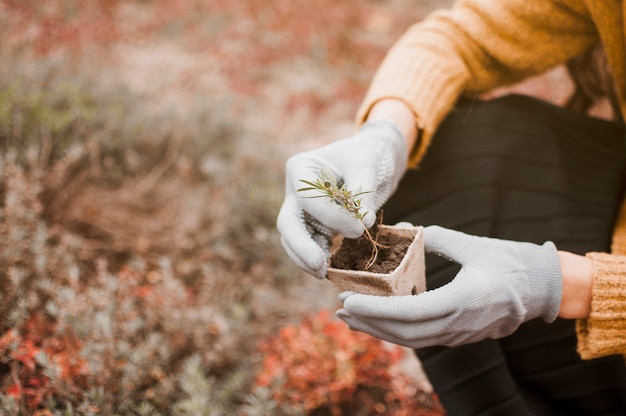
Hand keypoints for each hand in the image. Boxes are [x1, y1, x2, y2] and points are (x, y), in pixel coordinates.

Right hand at [276, 121, 407, 277]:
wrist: (372, 160)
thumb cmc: (367, 155)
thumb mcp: (367, 165)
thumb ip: (363, 192)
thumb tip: (364, 221)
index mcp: (301, 168)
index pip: (308, 199)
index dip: (332, 217)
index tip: (359, 228)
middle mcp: (295, 190)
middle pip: (288, 223)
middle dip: (301, 247)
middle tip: (320, 266)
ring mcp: (301, 210)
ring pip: (293, 240)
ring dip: (306, 259)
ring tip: (325, 274)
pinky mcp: (313, 226)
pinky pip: (309, 246)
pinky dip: (318, 258)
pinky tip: (330, 270)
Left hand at [337, 225, 562, 347]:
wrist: (545, 288)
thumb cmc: (513, 263)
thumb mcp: (475, 245)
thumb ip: (439, 237)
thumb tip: (408, 227)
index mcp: (461, 301)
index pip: (408, 313)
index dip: (375, 311)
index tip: (348, 302)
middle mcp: (458, 324)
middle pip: (404, 333)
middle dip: (369, 324)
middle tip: (340, 310)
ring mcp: (460, 334)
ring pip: (411, 340)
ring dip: (379, 331)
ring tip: (352, 320)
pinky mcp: (460, 335)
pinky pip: (422, 338)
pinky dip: (397, 331)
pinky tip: (381, 322)